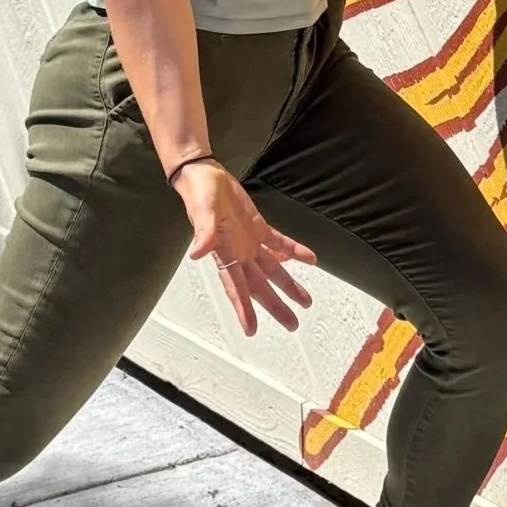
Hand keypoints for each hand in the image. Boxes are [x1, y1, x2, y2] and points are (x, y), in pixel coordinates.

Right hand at [174, 159, 316, 335]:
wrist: (205, 176)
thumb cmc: (199, 194)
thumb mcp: (201, 213)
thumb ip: (203, 233)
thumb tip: (197, 254)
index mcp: (224, 254)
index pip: (237, 288)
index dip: (244, 309)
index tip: (251, 330)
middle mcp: (238, 254)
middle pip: (260, 286)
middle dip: (276, 306)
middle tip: (292, 324)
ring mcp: (249, 243)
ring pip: (273, 270)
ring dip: (289, 285)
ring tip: (305, 300)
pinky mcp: (258, 228)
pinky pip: (279, 244)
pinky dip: (294, 253)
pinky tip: (309, 260)